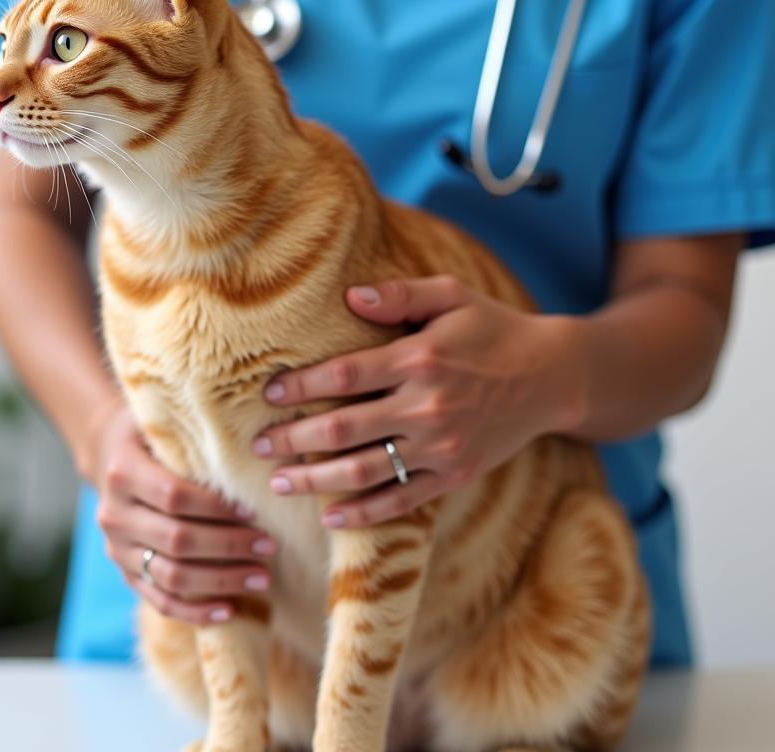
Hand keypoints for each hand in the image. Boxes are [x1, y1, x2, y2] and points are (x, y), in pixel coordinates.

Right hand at [89, 407, 278, 625]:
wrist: (109, 454)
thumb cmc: (151, 433)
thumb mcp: (162, 420)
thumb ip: (194, 432)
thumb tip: (254, 441)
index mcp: (123, 471)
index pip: (174, 496)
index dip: (216, 507)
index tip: (254, 510)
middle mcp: (113, 514)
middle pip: (177, 540)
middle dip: (229, 546)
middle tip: (270, 546)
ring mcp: (117, 549)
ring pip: (171, 576)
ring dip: (221, 580)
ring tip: (262, 577)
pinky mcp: (125, 573)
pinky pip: (160, 601)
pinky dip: (195, 611)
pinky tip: (229, 609)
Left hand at [253, 276, 585, 528]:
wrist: (552, 376)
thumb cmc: (493, 328)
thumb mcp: (450, 296)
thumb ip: (399, 294)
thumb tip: (349, 297)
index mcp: (420, 358)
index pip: (344, 374)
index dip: (301, 384)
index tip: (269, 393)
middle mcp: (427, 406)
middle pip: (343, 427)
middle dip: (293, 437)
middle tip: (258, 444)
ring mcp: (441, 447)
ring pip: (364, 469)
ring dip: (315, 479)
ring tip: (279, 482)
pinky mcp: (455, 475)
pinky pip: (402, 500)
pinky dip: (365, 512)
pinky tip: (332, 517)